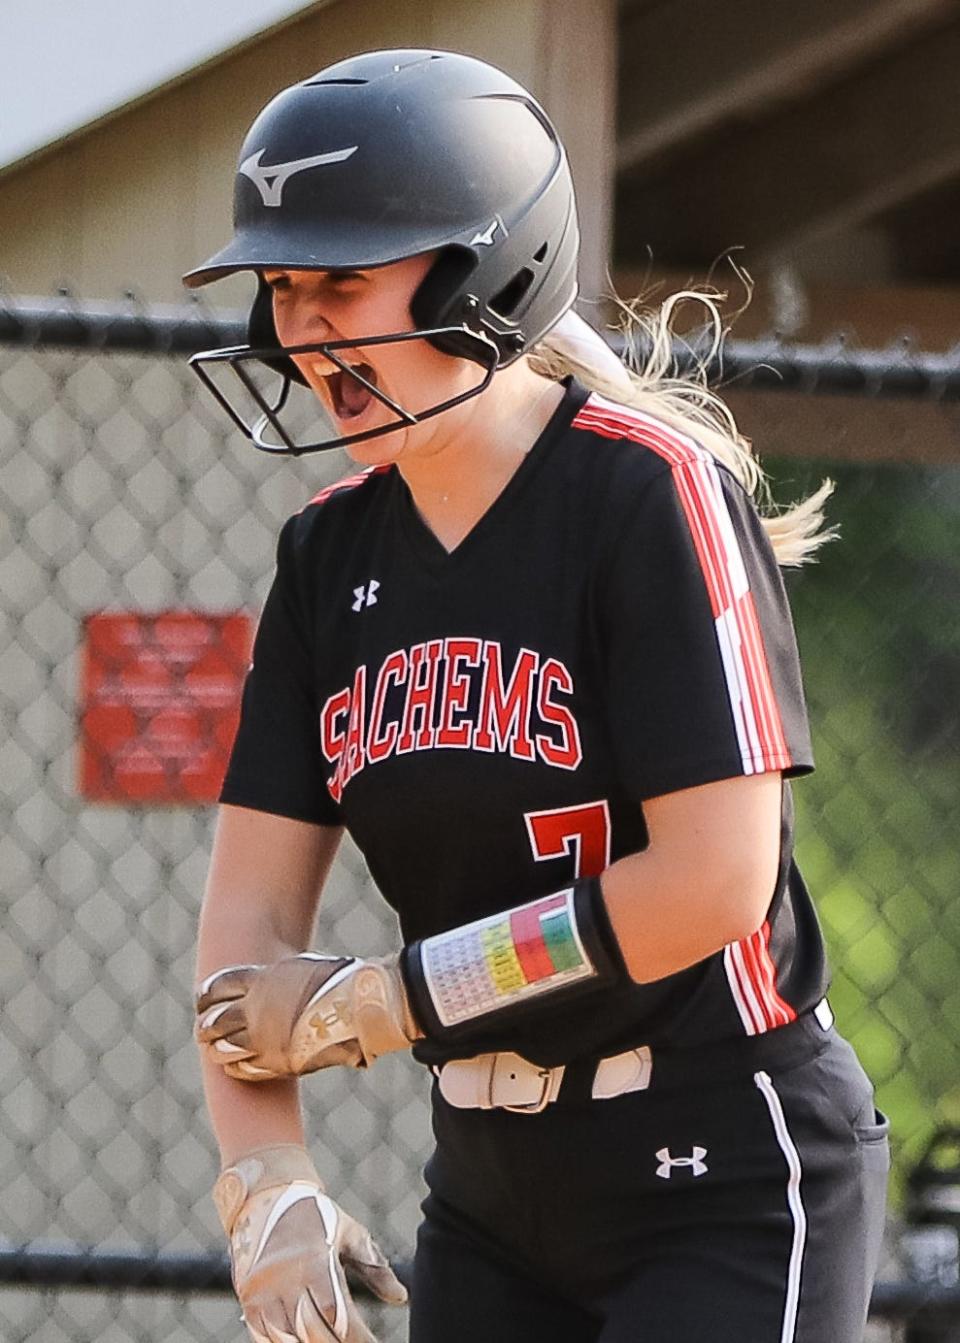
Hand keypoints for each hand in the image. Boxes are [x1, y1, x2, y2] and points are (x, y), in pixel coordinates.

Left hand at [196, 953, 420, 1079]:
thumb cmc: (340, 980)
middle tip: (203, 1030)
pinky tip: (235, 1066)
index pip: (217, 987)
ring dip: (217, 1049)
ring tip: (214, 1050)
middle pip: (214, 1020)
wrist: (360, 1006)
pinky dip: (236, 1067)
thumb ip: (284, 978)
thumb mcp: (305, 968)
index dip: (206, 995)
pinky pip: (243, 1068)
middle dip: (206, 1026)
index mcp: (261, 979)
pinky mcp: (276, 1063)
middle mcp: (255, 1009)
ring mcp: (263, 1038)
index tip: (202, 1000)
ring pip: (223, 1048)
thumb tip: (280, 979)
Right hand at [214, 1145, 406, 1342]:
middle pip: (314, 1333)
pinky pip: (263, 1336)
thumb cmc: (317, 1214)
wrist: (267, 1195)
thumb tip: (400, 1297)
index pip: (340, 1315)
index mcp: (316, 1262)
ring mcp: (264, 1292)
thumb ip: (374, 1266)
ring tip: (330, 1341)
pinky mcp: (248, 1298)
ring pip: (288, 1339)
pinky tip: (300, 1340)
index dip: (358, 1337)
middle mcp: (287, 1280)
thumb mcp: (349, 1233)